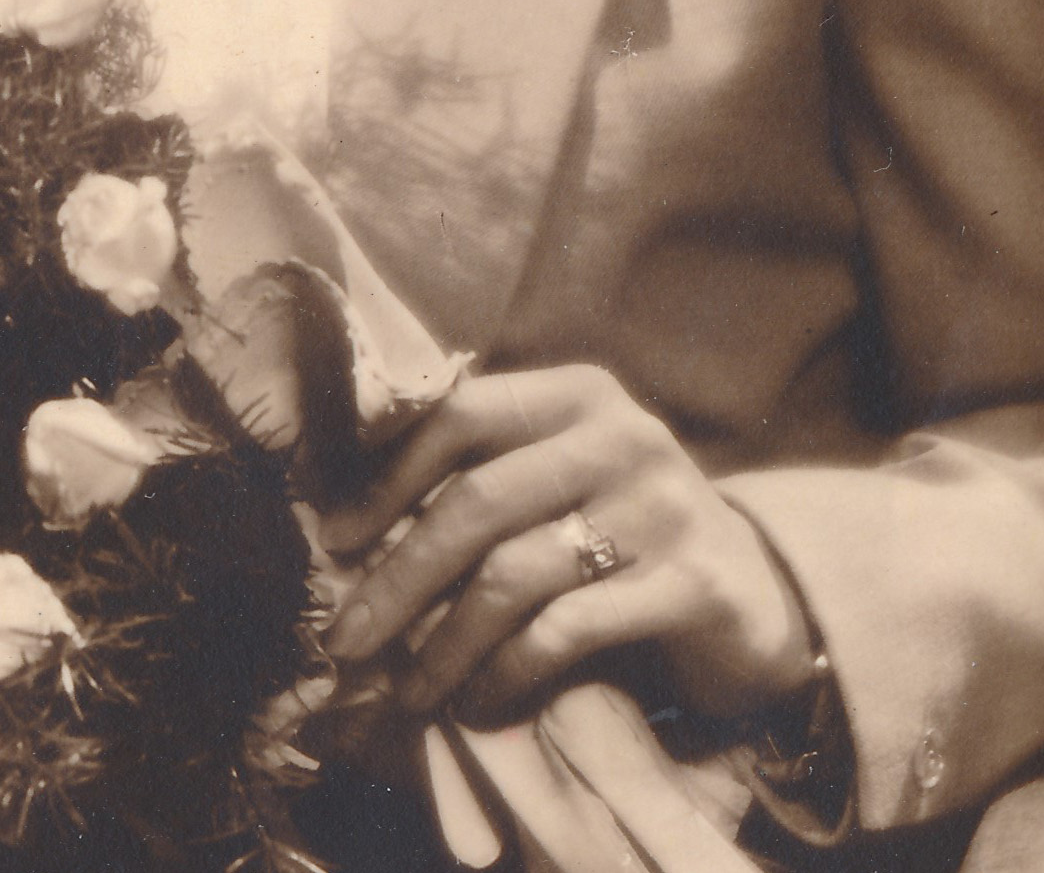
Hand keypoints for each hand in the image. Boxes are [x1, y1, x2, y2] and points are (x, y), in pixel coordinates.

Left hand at [316, 364, 817, 724]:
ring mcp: (661, 507)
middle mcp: (621, 435)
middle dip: (399, 576)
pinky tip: (479, 698)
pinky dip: (507, 670)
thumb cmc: (626, 536)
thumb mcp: (559, 484)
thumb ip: (485, 483)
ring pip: (513, 574)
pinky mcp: (690, 584)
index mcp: (576, 394)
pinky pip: (566, 630)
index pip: (459, 417)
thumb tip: (356, 533)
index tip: (336, 540)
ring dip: (445, 642)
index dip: (387, 480)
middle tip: (349, 638)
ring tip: (411, 686)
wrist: (758, 596)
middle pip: (477, 502)